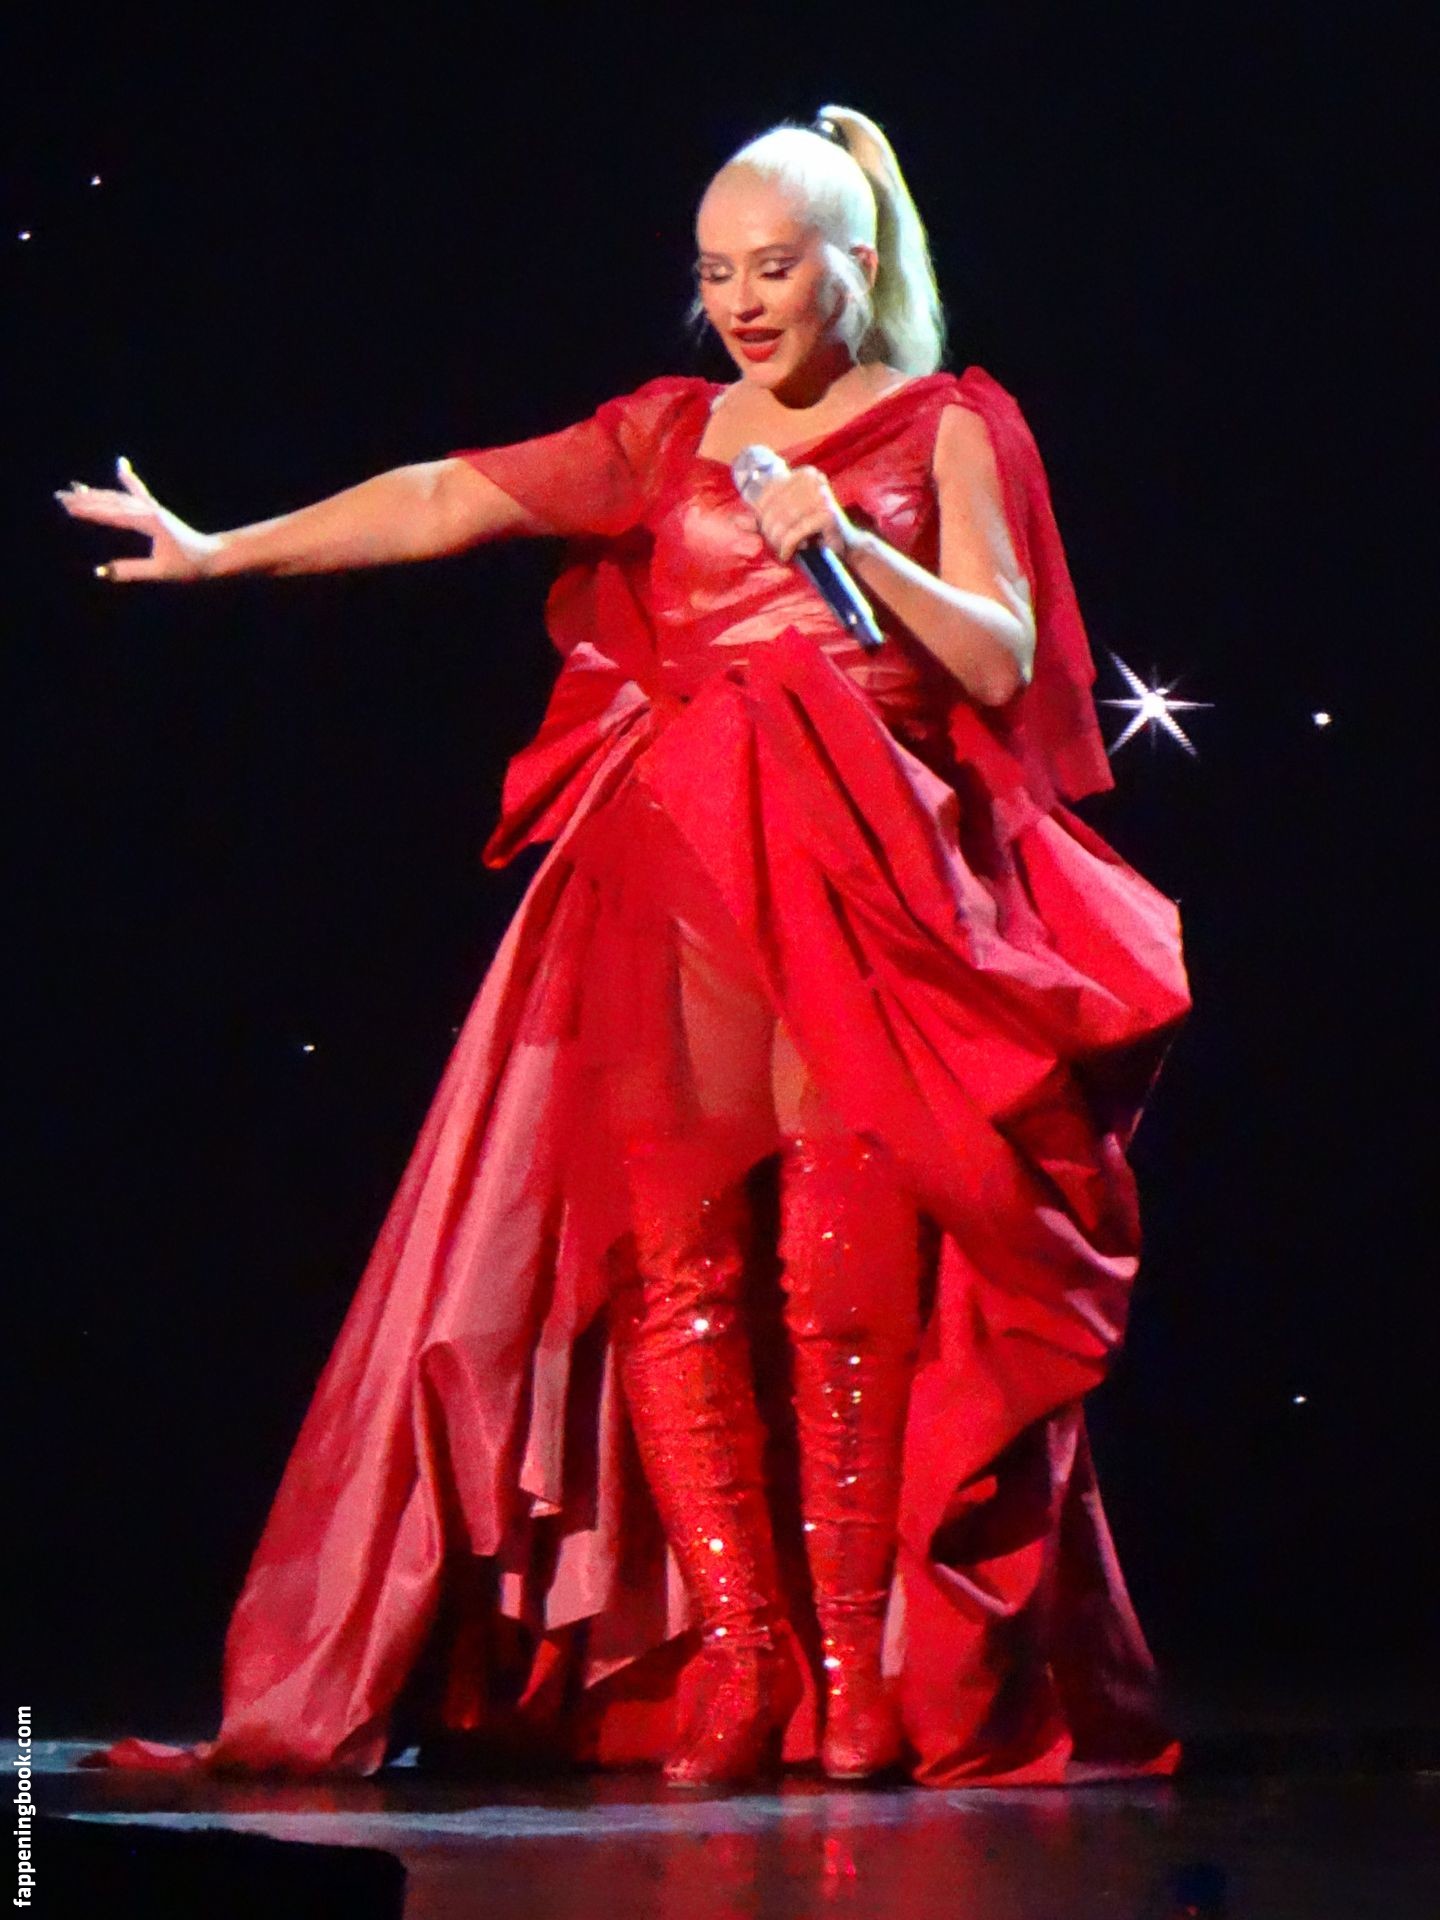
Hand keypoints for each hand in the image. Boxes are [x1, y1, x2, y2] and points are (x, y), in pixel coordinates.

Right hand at [54, 457, 222, 582]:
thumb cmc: (189, 566)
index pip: (112, 515)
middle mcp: (149, 510)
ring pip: (119, 497)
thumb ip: (130, 571)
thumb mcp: (159, 571)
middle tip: (61, 497)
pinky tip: (121, 466)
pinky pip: (138, 492)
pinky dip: (128, 480)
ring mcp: (153, 509)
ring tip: (76, 488)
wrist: (214, 556)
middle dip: (85, 500)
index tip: (68, 508)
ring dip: (97, 493)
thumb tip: (101, 572)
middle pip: (111, 502)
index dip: (88, 512)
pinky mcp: (157, 511)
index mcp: (149, 522)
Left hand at [749, 465, 859, 565]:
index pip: (768, 493)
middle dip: (770, 531)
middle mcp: (813, 479)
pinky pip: (795, 532)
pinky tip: (789, 554)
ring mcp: (821, 495)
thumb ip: (762, 519)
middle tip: (775, 546)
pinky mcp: (826, 515)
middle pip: (774, 508)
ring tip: (783, 550)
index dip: (761, 516)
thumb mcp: (786, 522)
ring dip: (778, 541)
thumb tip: (736, 520)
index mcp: (803, 474)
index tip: (766, 532)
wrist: (845, 546)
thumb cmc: (813, 533)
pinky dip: (788, 546)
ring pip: (783, 521)